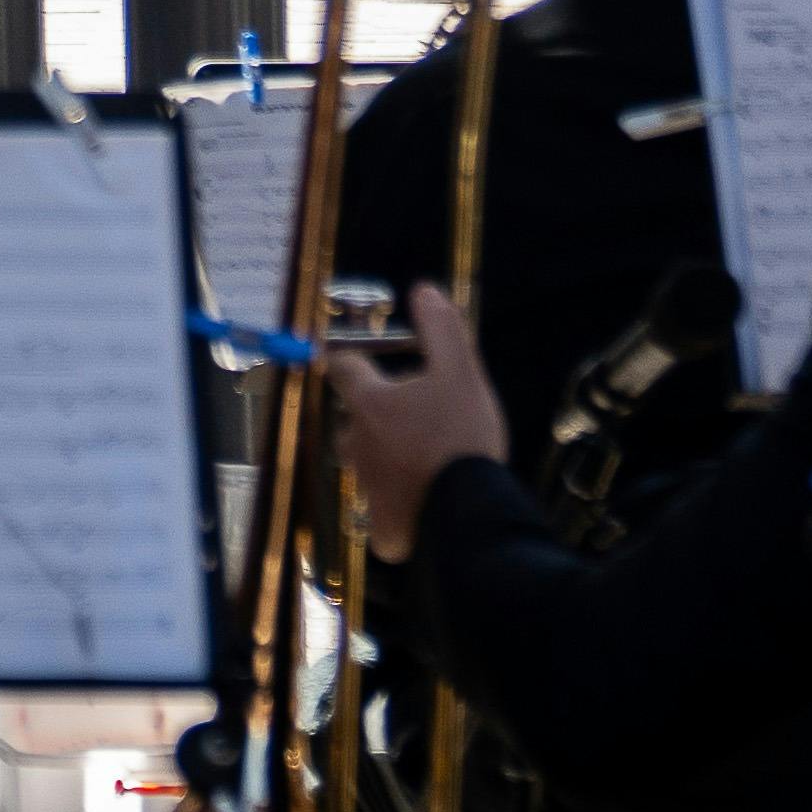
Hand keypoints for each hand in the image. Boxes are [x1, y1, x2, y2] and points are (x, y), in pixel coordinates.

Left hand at [321, 285, 507, 560]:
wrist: (470, 510)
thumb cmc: (462, 435)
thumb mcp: (461, 372)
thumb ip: (442, 329)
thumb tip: (424, 289)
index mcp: (369, 401)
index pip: (342, 367)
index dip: (351, 359)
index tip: (359, 357)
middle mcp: (356, 440)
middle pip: (353, 417)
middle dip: (373, 411)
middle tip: (410, 413)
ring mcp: (366, 483)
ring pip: (364, 460)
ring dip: (382, 454)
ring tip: (417, 455)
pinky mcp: (381, 522)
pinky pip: (379, 510)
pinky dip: (393, 505)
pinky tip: (416, 503)